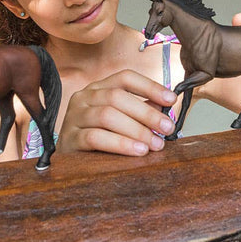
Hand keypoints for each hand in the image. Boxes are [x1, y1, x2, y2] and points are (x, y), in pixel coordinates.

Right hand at [59, 70, 177, 155]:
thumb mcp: (120, 120)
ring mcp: (73, 116)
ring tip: (155, 144)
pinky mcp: (69, 138)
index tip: (171, 99)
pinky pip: (95, 137)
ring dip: (136, 130)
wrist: (69, 164)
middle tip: (167, 128)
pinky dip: (120, 143)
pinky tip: (137, 151)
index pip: (125, 78)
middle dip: (147, 113)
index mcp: (98, 88)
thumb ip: (140, 111)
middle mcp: (83, 97)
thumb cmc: (99, 139)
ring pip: (107, 115)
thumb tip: (165, 107)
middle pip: (117, 97)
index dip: (150, 86)